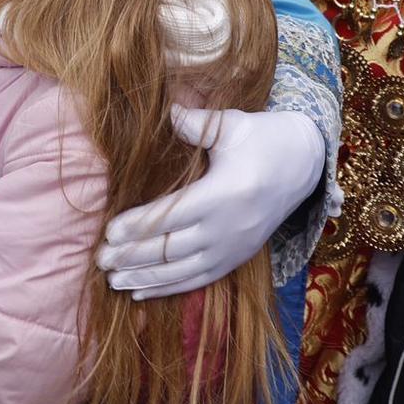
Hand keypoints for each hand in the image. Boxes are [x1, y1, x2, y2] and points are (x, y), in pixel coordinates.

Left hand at [96, 105, 325, 297]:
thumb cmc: (262, 139)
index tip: (108, 231)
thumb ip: (195, 124)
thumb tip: (163, 109)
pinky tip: (139, 293)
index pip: (171, 215)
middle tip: (99, 259)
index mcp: (223, 194)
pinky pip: (199, 279)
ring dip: (145, 278)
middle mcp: (227, 227)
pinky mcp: (237, 258)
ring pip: (181, 270)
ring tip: (112, 280)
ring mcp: (233, 247)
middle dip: (132, 256)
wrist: (304, 165)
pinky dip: (168, 288)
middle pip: (171, 248)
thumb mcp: (232, 126)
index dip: (138, 226)